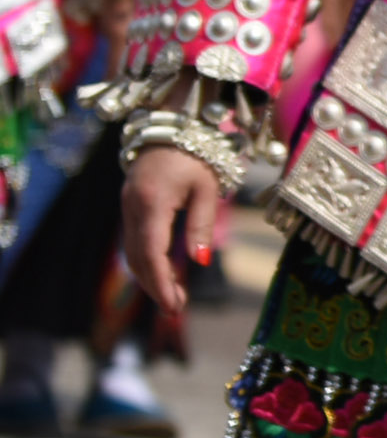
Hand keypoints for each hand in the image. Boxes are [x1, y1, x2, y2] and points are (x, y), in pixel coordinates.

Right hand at [121, 145, 224, 323]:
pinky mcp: (129, 206)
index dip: (161, 282)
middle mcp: (132, 207)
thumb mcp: (207, 189)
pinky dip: (147, 261)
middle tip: (175, 311)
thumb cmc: (198, 154)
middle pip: (138, 258)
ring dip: (150, 277)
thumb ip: (202, 225)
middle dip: (155, 287)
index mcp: (152, 203)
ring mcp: (127, 207)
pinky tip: (165, 274)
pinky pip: (135, 241)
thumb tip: (200, 262)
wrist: (172, 126)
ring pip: (133, 252)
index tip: (174, 306)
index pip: (151, 253)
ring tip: (174, 299)